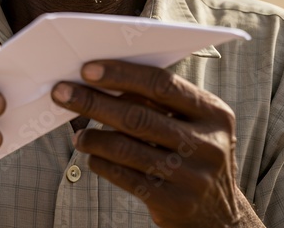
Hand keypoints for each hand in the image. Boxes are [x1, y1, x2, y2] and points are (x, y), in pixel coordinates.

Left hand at [51, 60, 257, 227]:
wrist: (219, 216)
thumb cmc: (197, 156)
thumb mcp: (196, 125)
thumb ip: (163, 104)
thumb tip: (107, 81)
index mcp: (214, 114)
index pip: (162, 85)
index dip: (122, 75)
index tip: (88, 70)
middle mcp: (207, 144)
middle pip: (138, 116)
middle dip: (93, 102)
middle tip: (63, 93)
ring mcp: (191, 176)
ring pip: (126, 149)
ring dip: (93, 138)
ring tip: (78, 134)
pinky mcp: (173, 202)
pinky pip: (125, 177)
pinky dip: (102, 163)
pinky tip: (93, 156)